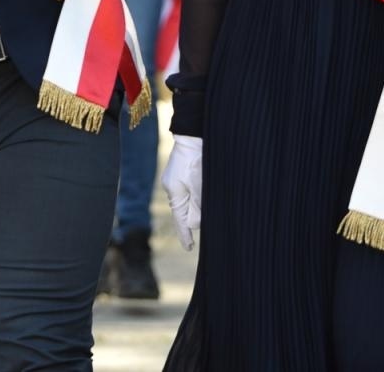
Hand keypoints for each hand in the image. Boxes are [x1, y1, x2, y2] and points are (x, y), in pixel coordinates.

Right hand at [161, 134, 202, 250]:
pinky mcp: (184, 173)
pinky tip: (204, 195)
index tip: (189, 248)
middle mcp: (174, 188)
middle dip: (194, 220)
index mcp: (175, 192)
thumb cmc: (196, 158)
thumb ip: (197, 205)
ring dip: (198, 207)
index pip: (180, 219)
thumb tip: (195, 223)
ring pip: (189, 201)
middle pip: (184, 212)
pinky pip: (190, 191)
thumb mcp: (198, 183)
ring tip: (209, 210)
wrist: (193, 134)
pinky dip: (198, 197)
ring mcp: (177, 180)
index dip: (185, 235)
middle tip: (202, 229)